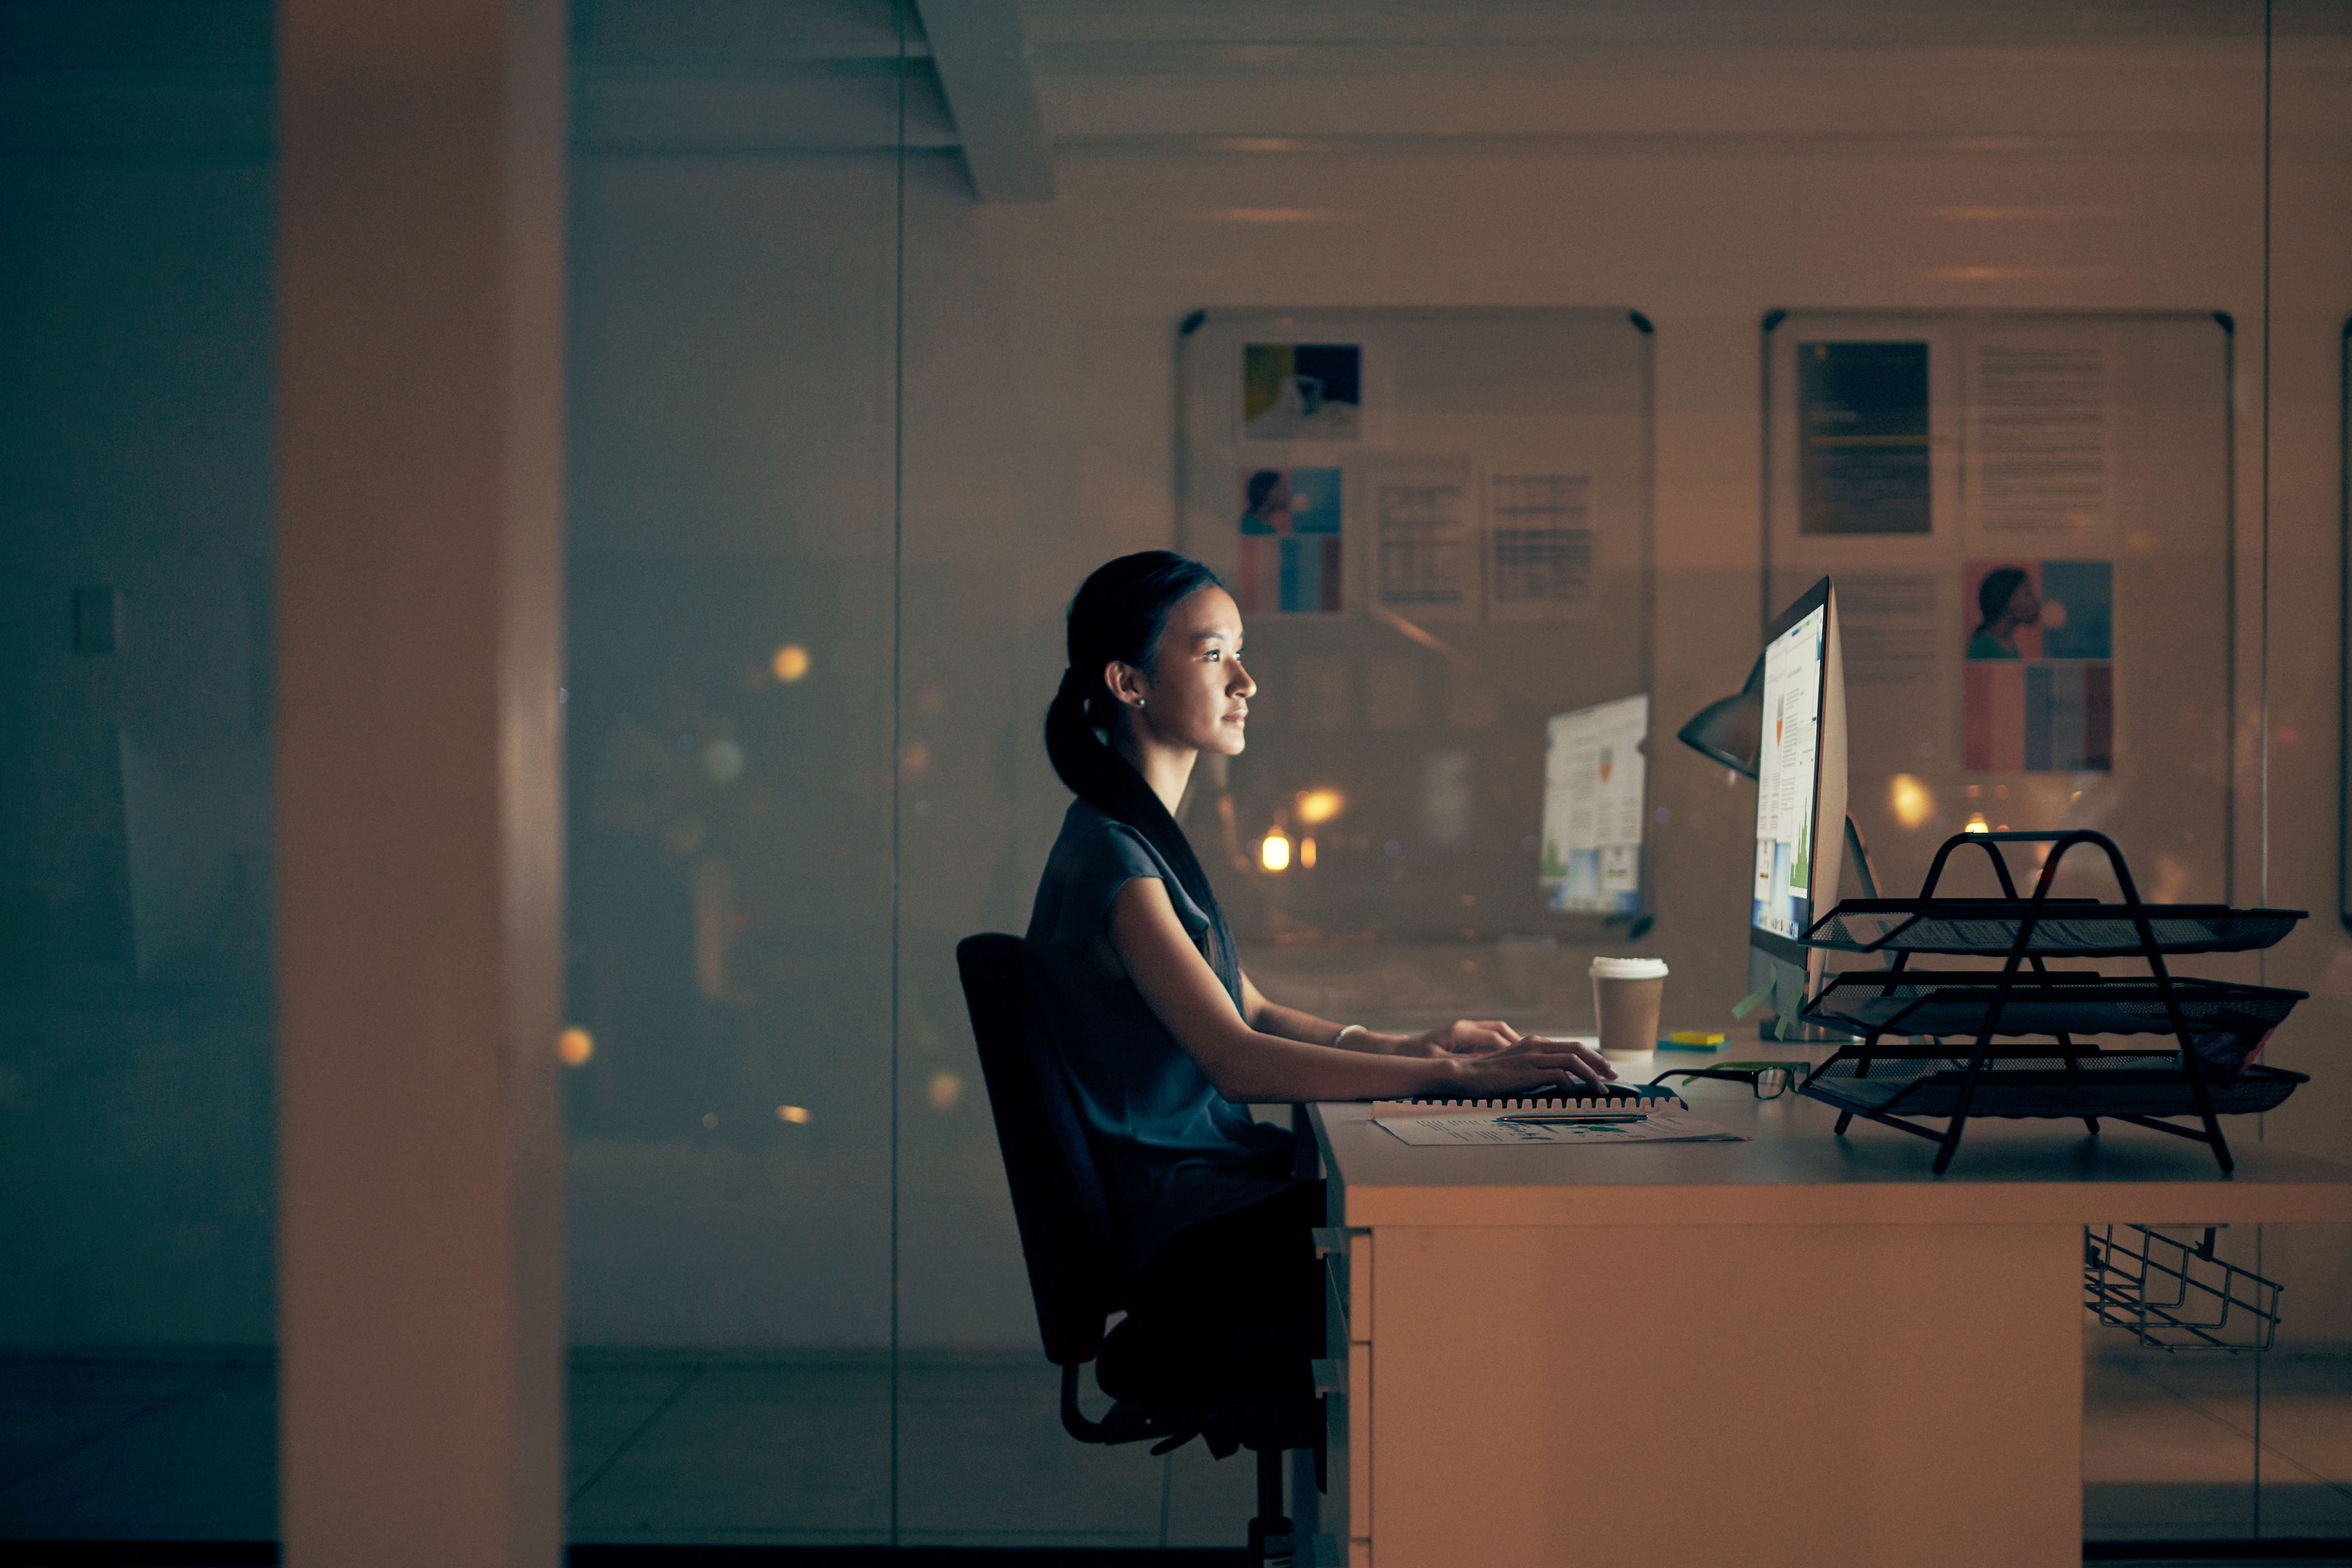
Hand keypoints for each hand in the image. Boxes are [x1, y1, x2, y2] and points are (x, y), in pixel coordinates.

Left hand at [1406, 1019, 1524, 1057]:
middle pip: (1499, 1029)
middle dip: (1517, 1042)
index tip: (1523, 1061)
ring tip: (1525, 1059)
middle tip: (1532, 1057)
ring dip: (1511, 1044)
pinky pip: (1488, 1040)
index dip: (1510, 1050)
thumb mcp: (1436, 1064)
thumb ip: (1457, 1066)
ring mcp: (1465, 1031)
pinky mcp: (1463, 1038)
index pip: (1493, 1037)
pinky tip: (1508, 1062)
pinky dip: (1500, 1048)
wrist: (1399, 1051)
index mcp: (1460, 1032)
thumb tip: (1480, 1071)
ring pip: (1496, 1033)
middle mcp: (1465, 1028)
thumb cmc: (1414, 1057)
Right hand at [1441, 1034, 1617, 1095]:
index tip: (1603, 1069)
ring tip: (1601, 1091)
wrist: (1466, 1075)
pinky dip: (1572, 1087)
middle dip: (1600, 1063)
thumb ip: (1534, 1066)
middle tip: (1612, 1076)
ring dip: (1592, 1076)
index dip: (1592, 1057)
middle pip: (1578, 1049)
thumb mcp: (1515, 1066)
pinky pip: (1560, 1076)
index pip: (1571, 1046)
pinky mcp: (1528, 1071)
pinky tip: (1575, 1098)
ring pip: (1573, 1061)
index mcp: (1534, 1042)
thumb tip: (1556, 1079)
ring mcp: (1532, 1057)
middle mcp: (1536, 1045)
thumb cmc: (1488, 1075)